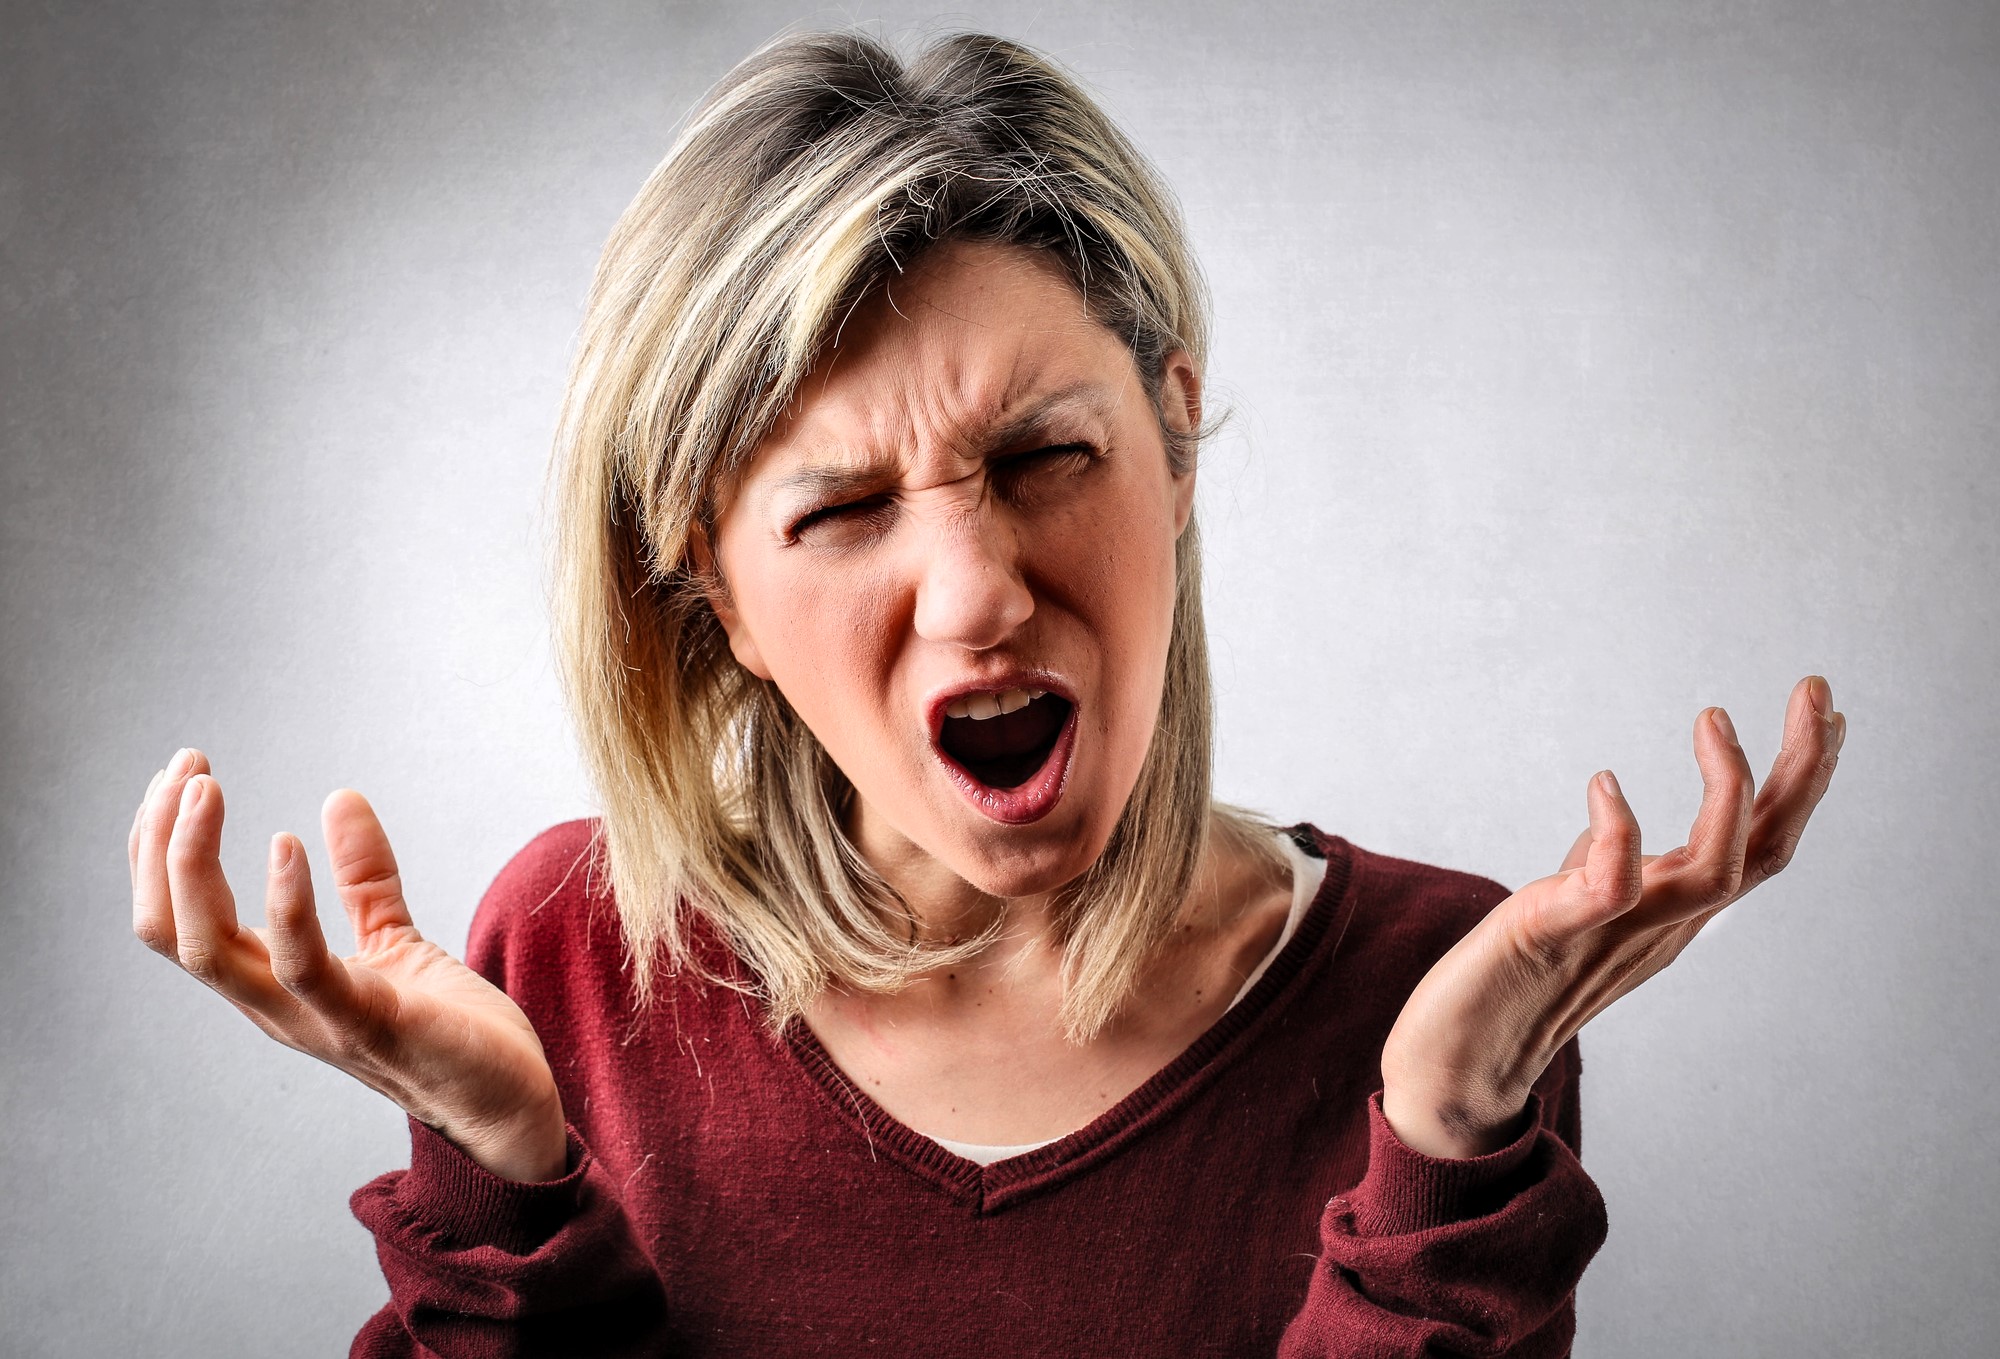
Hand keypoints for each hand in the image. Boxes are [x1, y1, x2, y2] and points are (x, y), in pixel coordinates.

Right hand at [130, 748, 568, 1181]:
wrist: (509, 1102)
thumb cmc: (447, 1031)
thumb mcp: (395, 939)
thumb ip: (364, 879)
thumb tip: (340, 797)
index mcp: (269, 984)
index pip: (175, 916)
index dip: (161, 844)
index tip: (184, 770)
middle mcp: (272, 1006)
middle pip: (168, 929)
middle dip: (159, 843)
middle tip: (186, 766)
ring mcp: (313, 1019)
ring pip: (205, 949)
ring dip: (191, 863)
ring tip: (207, 789)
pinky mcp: (369, 1022)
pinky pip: (300, 966)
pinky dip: (284, 903)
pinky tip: (284, 845)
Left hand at [1379, 676, 1846, 1158]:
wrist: (1457, 1066)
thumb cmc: (1511, 981)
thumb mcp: (1570, 904)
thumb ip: (1602, 862)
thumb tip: (1614, 813)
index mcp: (1671, 912)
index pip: (1762, 843)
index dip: (1801, 781)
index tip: (1826, 712)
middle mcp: (1661, 924)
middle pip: (1767, 849)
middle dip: (1803, 769)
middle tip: (1817, 690)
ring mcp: (1614, 934)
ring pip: (1716, 872)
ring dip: (1730, 790)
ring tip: (1716, 718)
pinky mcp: (1550, 936)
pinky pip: (1608, 887)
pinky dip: (1618, 834)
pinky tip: (1605, 782)